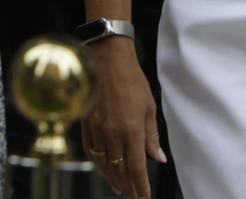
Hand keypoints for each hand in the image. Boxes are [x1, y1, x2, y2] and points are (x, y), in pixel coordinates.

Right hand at [81, 38, 164, 198]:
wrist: (106, 60)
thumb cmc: (130, 79)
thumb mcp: (148, 106)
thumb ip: (152, 135)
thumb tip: (158, 157)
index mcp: (131, 130)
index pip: (136, 168)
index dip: (140, 186)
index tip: (144, 197)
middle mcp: (112, 134)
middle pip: (119, 170)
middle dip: (127, 187)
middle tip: (133, 197)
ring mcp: (97, 130)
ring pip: (104, 164)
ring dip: (112, 179)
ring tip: (120, 188)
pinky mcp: (86, 125)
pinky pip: (92, 151)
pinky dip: (98, 164)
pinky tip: (104, 168)